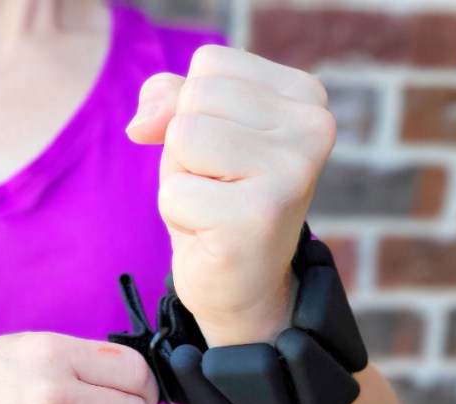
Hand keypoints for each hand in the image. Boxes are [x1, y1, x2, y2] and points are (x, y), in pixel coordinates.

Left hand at [125, 45, 336, 346]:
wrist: (243, 287)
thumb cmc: (218, 198)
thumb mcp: (194, 132)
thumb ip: (168, 97)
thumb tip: (142, 122)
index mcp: (306, 97)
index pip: (210, 64)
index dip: (192, 110)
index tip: (224, 154)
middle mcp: (313, 128)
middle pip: (194, 99)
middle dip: (184, 147)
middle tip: (217, 186)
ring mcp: (292, 172)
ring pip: (182, 137)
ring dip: (179, 178)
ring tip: (213, 205)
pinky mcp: (259, 216)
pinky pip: (174, 191)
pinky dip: (177, 215)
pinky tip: (212, 233)